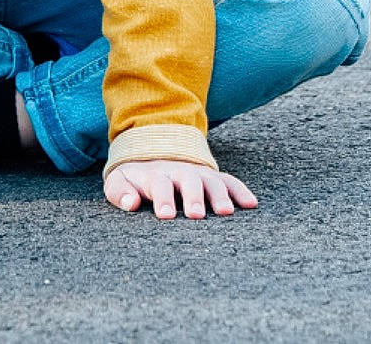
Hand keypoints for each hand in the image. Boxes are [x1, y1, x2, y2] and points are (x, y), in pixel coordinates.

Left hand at [103, 158, 257, 219]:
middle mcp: (180, 172)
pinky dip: (241, 191)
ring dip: (219, 195)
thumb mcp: (119, 181)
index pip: (160, 184)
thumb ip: (119, 192)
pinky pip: (230, 182)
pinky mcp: (213, 177)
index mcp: (156, 175)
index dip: (163, 198)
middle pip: (189, 181)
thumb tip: (130, 204)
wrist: (154, 155)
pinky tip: (251, 204)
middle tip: (196, 215)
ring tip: (226, 212)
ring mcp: (199, 174)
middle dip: (193, 197)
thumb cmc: (135, 178)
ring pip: (212, 181)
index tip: (166, 215)